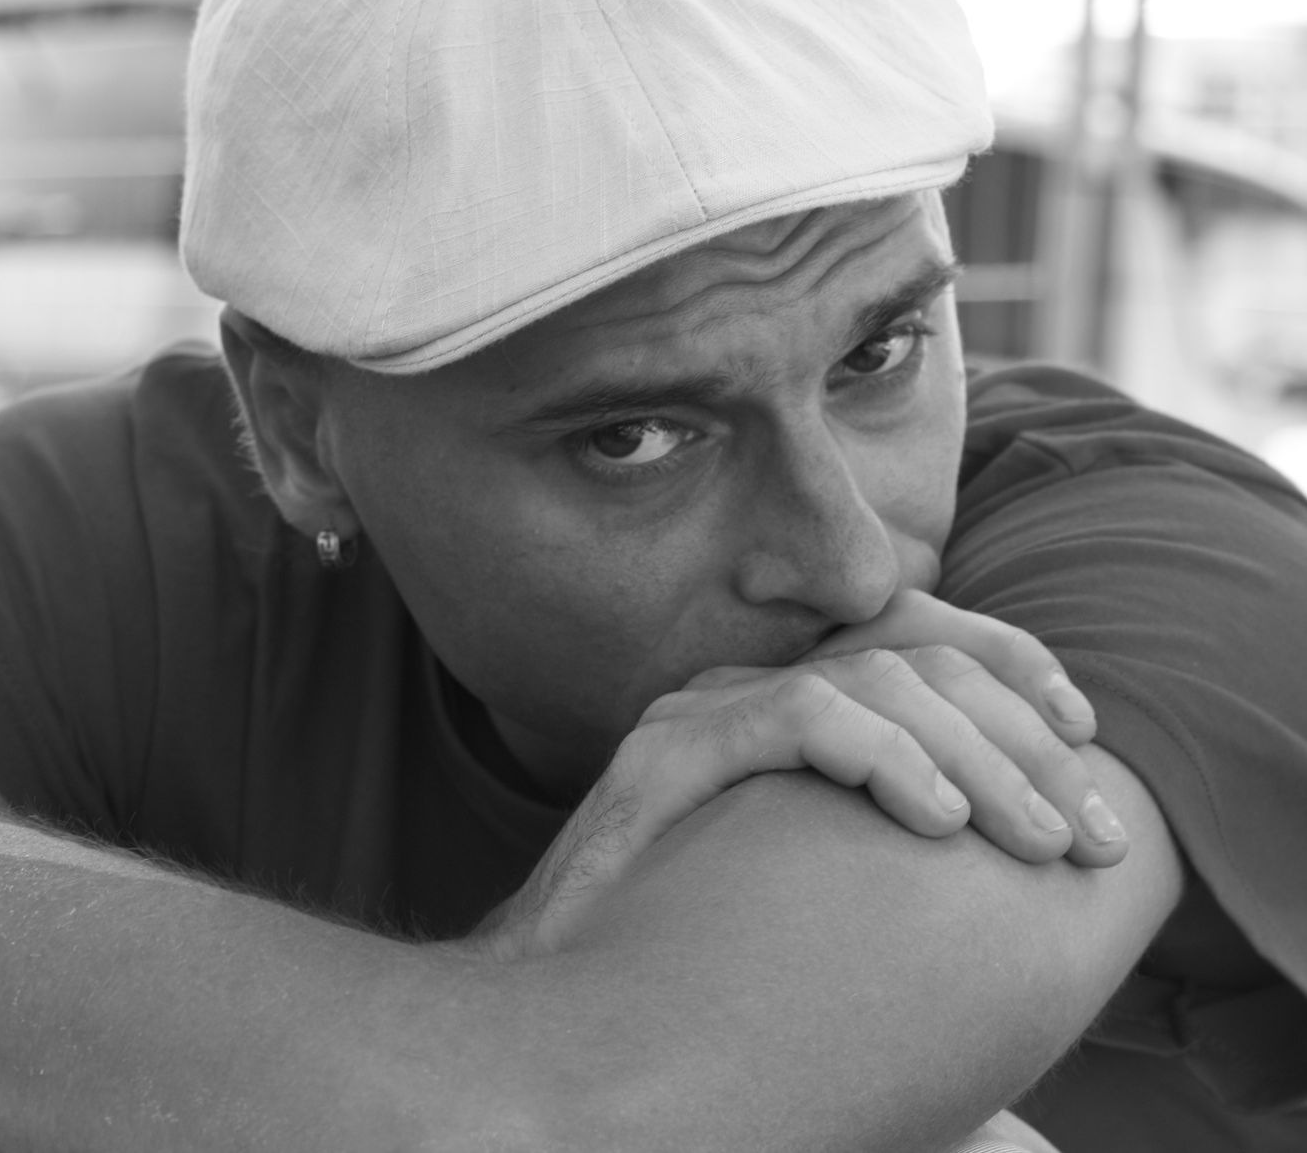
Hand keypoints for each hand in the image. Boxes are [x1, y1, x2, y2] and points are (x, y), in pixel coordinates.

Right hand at [479, 592, 1120, 958]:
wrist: (558, 1014)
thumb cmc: (698, 973)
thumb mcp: (821, 903)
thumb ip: (891, 864)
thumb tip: (1003, 872)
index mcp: (787, 708)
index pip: (913, 634)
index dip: (1008, 662)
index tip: (1084, 735)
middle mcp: (746, 690)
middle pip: (912, 650)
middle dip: (1020, 730)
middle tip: (1091, 832)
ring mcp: (705, 714)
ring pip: (873, 678)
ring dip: (977, 754)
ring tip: (1038, 840)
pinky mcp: (669, 755)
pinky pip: (800, 715)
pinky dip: (884, 756)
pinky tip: (938, 821)